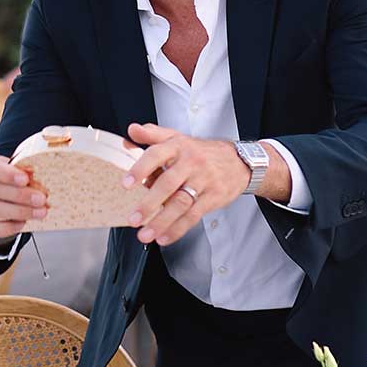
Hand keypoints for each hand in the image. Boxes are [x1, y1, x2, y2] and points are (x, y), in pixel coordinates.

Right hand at [0, 153, 45, 239]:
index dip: (7, 174)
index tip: (25, 179)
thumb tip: (34, 174)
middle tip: (41, 199)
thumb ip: (18, 170)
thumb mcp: (7, 168)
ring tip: (39, 212)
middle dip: (21, 196)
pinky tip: (22, 222)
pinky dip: (8, 227)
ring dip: (20, 212)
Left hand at [124, 123, 251, 245]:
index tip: (126, 183)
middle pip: (169, 184)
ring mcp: (204, 181)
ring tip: (145, 234)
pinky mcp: (213, 197)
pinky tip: (164, 237)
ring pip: (181, 203)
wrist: (240, 161)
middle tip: (133, 218)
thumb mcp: (178, 138)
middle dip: (149, 203)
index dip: (140, 169)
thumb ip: (153, 134)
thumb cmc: (201, 152)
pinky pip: (194, 215)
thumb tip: (131, 130)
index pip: (156, 155)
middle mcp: (191, 162)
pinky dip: (178, 228)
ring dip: (162, 221)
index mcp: (178, 146)